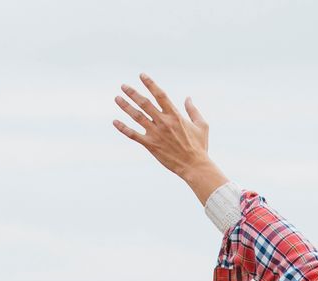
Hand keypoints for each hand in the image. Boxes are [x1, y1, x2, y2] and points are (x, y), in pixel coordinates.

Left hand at [112, 74, 226, 199]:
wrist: (195, 166)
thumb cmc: (200, 147)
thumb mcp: (202, 126)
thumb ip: (193, 110)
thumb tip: (188, 98)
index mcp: (175, 116)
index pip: (160, 95)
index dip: (150, 84)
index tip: (142, 76)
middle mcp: (164, 122)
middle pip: (145, 103)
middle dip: (133, 93)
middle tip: (123, 86)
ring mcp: (156, 134)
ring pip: (137, 116)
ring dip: (126, 106)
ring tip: (117, 98)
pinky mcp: (151, 145)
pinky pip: (134, 135)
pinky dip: (123, 128)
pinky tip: (115, 122)